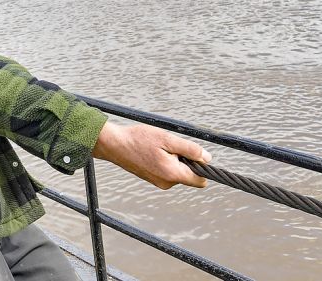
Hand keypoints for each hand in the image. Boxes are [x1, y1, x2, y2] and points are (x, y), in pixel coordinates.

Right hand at [92, 122, 210, 188]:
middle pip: (189, 175)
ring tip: (159, 148)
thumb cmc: (138, 140)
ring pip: (178, 172)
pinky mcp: (153, 179)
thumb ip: (189, 149)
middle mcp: (166, 183)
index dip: (202, 166)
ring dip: (175, 159)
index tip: (194, 153)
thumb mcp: (167, 138)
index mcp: (172, 174)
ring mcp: (159, 182)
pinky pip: (168, 172)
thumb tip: (207, 158)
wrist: (114, 144)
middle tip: (169, 146)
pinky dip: (166, 161)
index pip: (200, 180)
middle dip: (186, 160)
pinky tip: (153, 152)